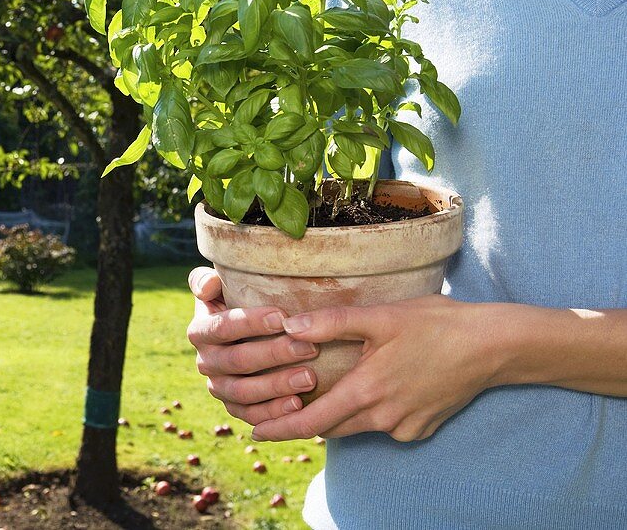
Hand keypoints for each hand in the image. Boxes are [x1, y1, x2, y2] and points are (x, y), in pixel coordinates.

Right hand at [187, 267, 319, 424]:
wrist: (249, 335)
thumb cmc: (242, 303)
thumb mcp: (225, 287)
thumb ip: (209, 281)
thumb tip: (208, 286)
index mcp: (200, 331)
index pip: (223, 327)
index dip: (251, 323)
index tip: (284, 317)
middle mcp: (205, 361)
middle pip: (237, 361)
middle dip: (274, 354)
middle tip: (309, 348)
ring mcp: (218, 387)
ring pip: (244, 392)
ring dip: (277, 386)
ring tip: (310, 378)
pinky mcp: (234, 407)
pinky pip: (251, 415)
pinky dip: (273, 413)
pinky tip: (298, 406)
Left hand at [250, 294, 499, 442]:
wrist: (492, 346)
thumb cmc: (435, 324)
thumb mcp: (380, 316)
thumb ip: (331, 322)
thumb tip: (288, 325)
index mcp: (366, 391)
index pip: (310, 422)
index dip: (280, 428)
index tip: (255, 432)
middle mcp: (383, 418)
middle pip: (330, 427)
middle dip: (306, 419)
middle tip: (283, 403)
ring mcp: (405, 427)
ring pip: (357, 426)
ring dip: (340, 413)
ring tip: (325, 392)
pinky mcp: (422, 429)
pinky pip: (385, 426)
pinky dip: (373, 412)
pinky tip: (380, 385)